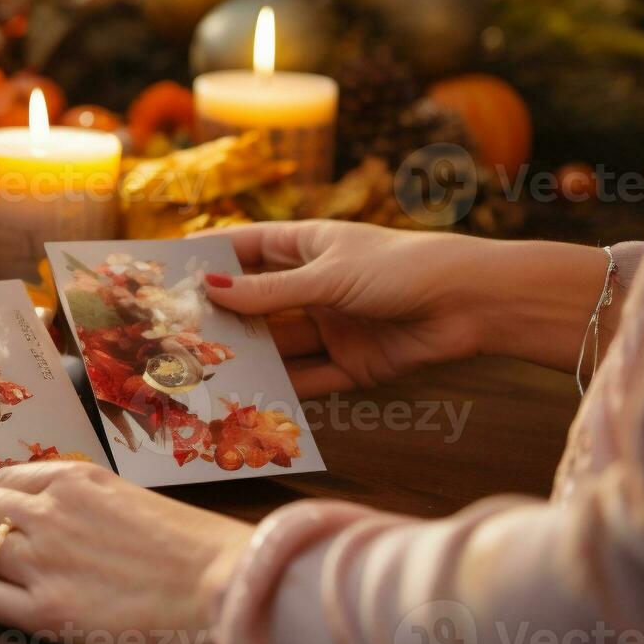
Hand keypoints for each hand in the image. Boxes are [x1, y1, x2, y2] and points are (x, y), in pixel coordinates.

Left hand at [0, 463, 251, 643]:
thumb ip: (89, 503)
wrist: (230, 592)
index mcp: (75, 479)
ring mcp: (41, 561)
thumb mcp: (135, 500)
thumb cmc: (200, 551)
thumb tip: (64, 516)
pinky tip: (1, 598)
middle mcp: (49, 511)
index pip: (5, 476)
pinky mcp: (44, 612)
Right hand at [198, 220, 607, 395]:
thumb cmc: (403, 268)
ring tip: (205, 372)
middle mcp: (315, 285)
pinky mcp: (352, 363)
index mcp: (309, 246)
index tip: (168, 274)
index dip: (210, 259)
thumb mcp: (328, 276)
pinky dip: (284, 388)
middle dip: (223, 317)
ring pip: (279, 343)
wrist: (474, 304)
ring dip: (250, 356)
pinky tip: (251, 397)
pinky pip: (309, 377)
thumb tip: (209, 289)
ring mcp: (332, 325)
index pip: (247, 248)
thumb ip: (269, 291)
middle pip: (258, 302)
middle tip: (177, 334)